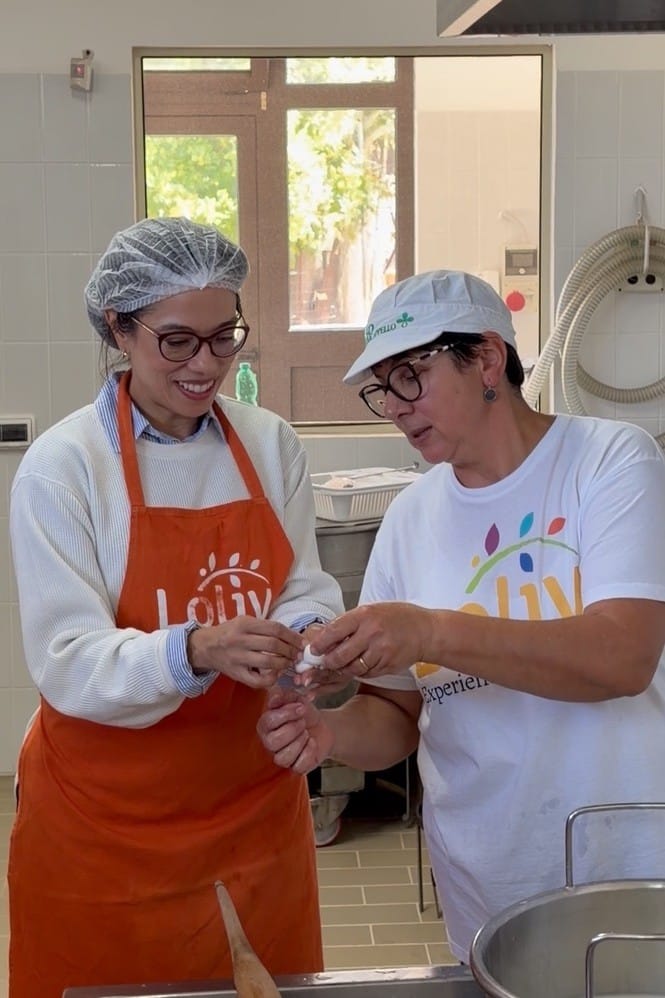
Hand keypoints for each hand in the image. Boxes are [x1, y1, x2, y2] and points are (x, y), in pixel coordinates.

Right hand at [187, 616, 302, 688]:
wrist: (206, 647)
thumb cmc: (230, 632)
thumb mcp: (245, 621)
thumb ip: (264, 627)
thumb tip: (292, 636)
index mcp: (244, 624)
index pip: (275, 629)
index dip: (292, 636)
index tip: (301, 642)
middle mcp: (240, 640)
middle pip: (273, 645)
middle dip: (290, 651)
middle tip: (297, 654)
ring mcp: (237, 658)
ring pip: (268, 663)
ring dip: (284, 664)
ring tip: (288, 662)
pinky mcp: (236, 674)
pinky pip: (257, 681)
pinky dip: (271, 679)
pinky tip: (275, 674)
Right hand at [257, 687, 333, 773]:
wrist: (322, 726)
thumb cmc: (304, 713)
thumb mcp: (295, 698)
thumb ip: (283, 695)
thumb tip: (273, 697)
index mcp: (266, 725)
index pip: (268, 722)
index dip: (286, 714)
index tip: (301, 708)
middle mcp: (270, 743)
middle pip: (273, 742)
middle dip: (293, 729)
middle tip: (302, 722)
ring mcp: (282, 756)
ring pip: (283, 758)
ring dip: (300, 742)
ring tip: (306, 733)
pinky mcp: (296, 767)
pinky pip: (298, 767)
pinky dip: (309, 752)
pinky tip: (312, 743)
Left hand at [309, 602, 434, 679]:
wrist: (425, 631)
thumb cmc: (398, 618)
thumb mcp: (372, 610)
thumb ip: (351, 622)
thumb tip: (326, 635)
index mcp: (364, 615)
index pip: (334, 631)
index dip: (320, 643)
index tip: (314, 650)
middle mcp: (371, 633)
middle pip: (339, 655)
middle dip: (328, 662)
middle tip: (324, 662)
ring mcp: (380, 651)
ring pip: (351, 668)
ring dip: (342, 669)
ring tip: (340, 665)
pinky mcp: (386, 665)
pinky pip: (366, 674)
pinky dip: (359, 672)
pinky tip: (360, 666)